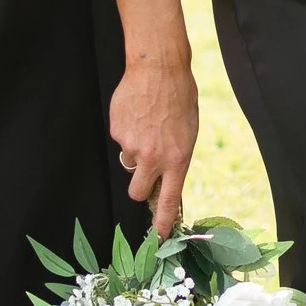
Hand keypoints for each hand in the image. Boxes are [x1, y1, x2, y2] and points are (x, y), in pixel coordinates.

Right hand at [111, 55, 197, 238]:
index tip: (157, 238)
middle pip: (137, 191)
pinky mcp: (117, 132)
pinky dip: (127, 131)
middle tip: (145, 169)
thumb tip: (165, 179)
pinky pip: (120, 140)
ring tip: (147, 125)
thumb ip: (176, 158)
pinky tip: (137, 113)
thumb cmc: (179, 97)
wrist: (158, 67)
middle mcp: (153, 157)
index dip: (161, 222)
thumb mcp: (188, 132)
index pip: (168, 200)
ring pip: (128, 162)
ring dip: (135, 151)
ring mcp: (132, 146)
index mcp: (177, 159)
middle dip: (139, 186)